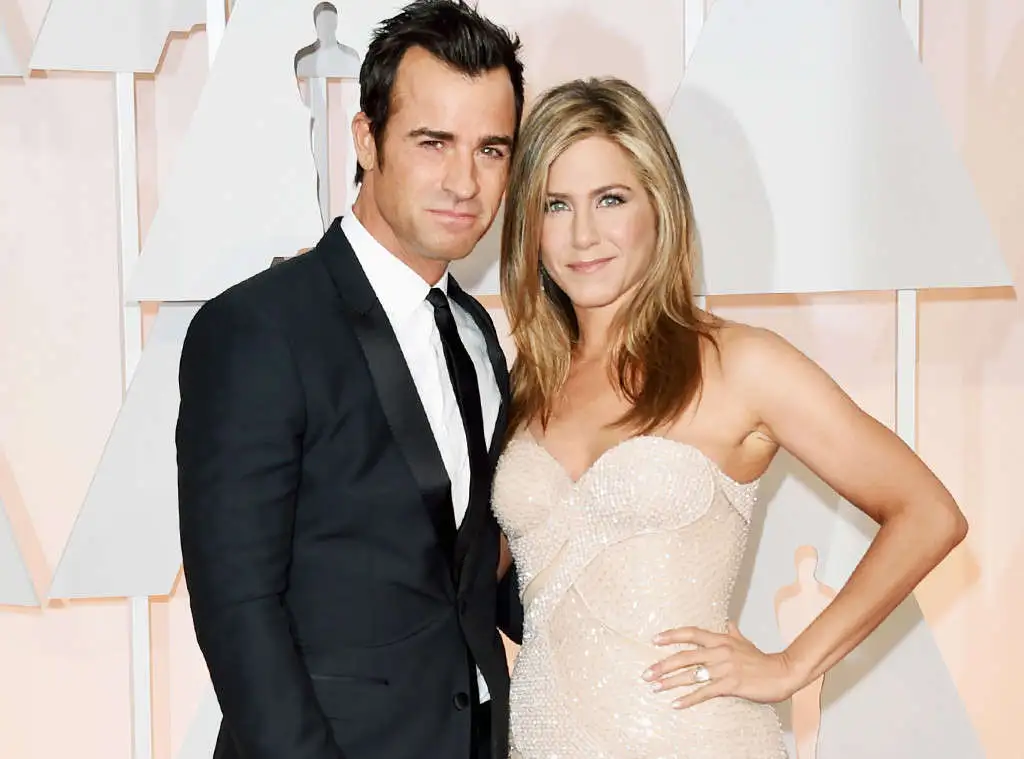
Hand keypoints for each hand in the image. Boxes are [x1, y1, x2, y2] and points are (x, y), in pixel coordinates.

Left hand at [642, 622, 799, 708]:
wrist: (783, 672)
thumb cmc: (762, 660)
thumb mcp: (745, 643)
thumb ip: (734, 633)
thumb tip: (729, 623)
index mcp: (721, 639)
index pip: (691, 633)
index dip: (671, 635)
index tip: (654, 639)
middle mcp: (719, 651)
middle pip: (684, 656)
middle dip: (662, 665)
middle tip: (646, 673)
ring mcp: (725, 668)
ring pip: (691, 675)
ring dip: (670, 683)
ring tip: (654, 688)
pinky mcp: (731, 685)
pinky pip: (704, 692)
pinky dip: (688, 699)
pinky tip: (675, 704)